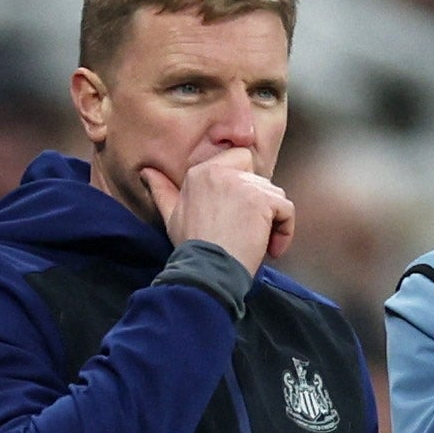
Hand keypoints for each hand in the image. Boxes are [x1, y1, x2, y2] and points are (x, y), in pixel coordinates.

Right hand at [141, 149, 294, 274]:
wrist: (206, 272)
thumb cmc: (192, 249)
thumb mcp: (172, 217)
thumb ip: (163, 191)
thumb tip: (147, 172)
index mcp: (200, 172)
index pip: (239, 160)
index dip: (245, 187)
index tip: (241, 214)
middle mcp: (220, 172)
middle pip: (259, 177)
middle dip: (260, 204)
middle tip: (250, 230)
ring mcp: (242, 185)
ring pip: (275, 194)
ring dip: (273, 221)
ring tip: (259, 243)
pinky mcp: (261, 200)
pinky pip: (286, 209)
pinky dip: (285, 231)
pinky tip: (271, 249)